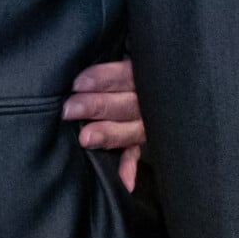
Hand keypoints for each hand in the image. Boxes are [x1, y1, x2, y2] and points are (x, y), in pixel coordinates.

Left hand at [63, 57, 142, 190]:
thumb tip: (83, 68)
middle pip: (127, 104)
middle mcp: (150, 99)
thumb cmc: (123, 63)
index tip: (78, 83)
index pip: (126, 74)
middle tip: (69, 109)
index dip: (103, 78)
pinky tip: (125, 183)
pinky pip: (136, 154)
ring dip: (110, 135)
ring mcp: (148, 122)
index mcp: (144, 72)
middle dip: (97, 106)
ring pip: (133, 130)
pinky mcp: (141, 139)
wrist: (169, 79)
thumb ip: (111, 62)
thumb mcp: (124, 53)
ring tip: (85, 138)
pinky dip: (129, 168)